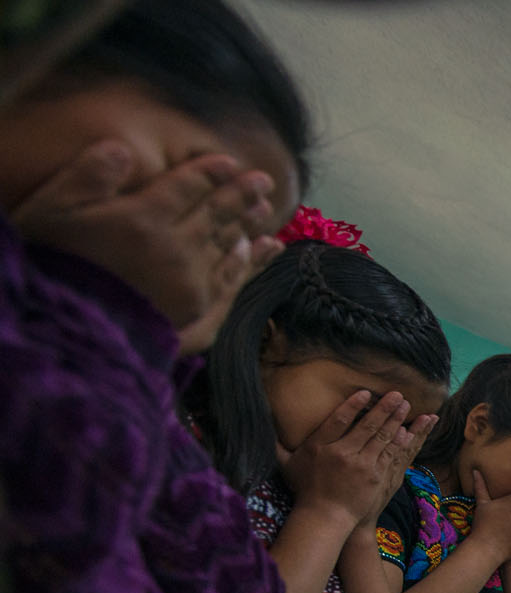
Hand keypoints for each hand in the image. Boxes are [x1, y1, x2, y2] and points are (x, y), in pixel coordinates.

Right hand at [11, 143, 284, 346]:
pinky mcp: (199, 310)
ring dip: (249, 224)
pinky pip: (232, 278)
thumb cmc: (53, 267)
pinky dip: (249, 261)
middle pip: (216, 214)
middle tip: (264, 181)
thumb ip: (86, 176)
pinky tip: (260, 249)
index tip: (231, 161)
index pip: (186, 186)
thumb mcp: (52, 211)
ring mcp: (192, 280)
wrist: (71, 335)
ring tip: (266, 210)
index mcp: (143, 217)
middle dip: (241, 195)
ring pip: (228, 244)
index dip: (210, 172)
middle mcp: (176, 246)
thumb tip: (121, 147)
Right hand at [284, 390, 433, 527]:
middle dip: (384, 408)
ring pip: (381, 438)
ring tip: (405, 406)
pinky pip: (389, 455)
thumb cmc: (305, 490)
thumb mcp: (286, 465)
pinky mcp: (375, 477)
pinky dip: (398, 442)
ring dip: (395, 420)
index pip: (339, 420)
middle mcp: (342, 453)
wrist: (325, 517)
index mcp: (320, 447)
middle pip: (367, 426)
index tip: (365, 392)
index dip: (353, 404)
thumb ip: (278, 444)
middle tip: (397, 393)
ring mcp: (361, 465)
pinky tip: (406, 431)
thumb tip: (262, 426)